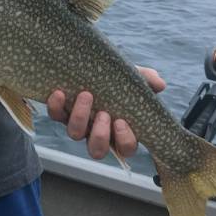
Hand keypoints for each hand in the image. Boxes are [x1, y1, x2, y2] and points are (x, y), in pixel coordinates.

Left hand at [46, 67, 165, 160]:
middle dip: (101, 134)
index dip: (124, 140)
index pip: (125, 148)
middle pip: (97, 150)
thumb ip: (147, 80)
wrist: (88, 65)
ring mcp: (78, 123)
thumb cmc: (116, 79)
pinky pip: (55, 115)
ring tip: (86, 95)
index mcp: (119, 130)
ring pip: (75, 134)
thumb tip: (160, 84)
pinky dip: (56, 105)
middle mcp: (97, 131)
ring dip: (81, 117)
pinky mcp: (60, 112)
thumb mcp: (133, 77)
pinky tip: (59, 92)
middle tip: (104, 114)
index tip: (122, 121)